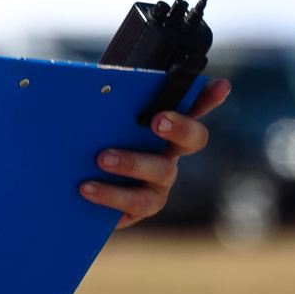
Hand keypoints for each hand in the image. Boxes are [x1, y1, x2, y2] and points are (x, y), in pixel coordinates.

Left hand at [82, 77, 231, 228]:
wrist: (72, 185)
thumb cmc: (90, 141)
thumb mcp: (97, 120)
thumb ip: (104, 105)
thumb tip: (95, 88)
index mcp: (165, 126)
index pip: (194, 106)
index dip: (211, 97)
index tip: (221, 85)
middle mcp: (170, 153)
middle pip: (193, 138)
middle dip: (179, 127)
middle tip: (157, 121)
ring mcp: (160, 183)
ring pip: (162, 172)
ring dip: (133, 163)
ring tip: (102, 158)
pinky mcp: (142, 207)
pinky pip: (135, 203)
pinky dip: (110, 194)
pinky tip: (87, 188)